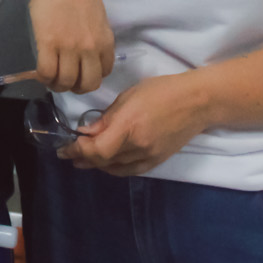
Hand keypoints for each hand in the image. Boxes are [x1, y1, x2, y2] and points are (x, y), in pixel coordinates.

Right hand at [22, 0, 115, 94]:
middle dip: (76, 88)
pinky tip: (41, 72)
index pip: (104, 73)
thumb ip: (97, 34)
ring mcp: (69, 47)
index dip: (91, 77)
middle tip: (66, 81)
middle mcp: (90, 48)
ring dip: (57, 85)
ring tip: (50, 78)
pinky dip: (43, 77)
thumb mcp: (97, 13)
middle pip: (87, 84)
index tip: (81, 73)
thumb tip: (91, 50)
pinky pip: (47, 72)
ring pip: (65, 82)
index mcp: (105, 40)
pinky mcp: (48, 43)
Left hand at [59, 73, 210, 175]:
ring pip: (115, 168)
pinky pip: (131, 171)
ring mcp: (149, 156)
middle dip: (82, 159)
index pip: (97, 149)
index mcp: (129, 126)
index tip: (65, 147)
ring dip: (96, 165)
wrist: (197, 102)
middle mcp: (138, 146)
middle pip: (104, 161)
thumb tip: (86, 132)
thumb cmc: (161, 91)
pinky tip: (106, 163)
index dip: (78, 150)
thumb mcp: (128, 96)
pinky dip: (115, 168)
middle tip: (68, 154)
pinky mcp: (157, 161)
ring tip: (82, 160)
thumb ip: (106, 118)